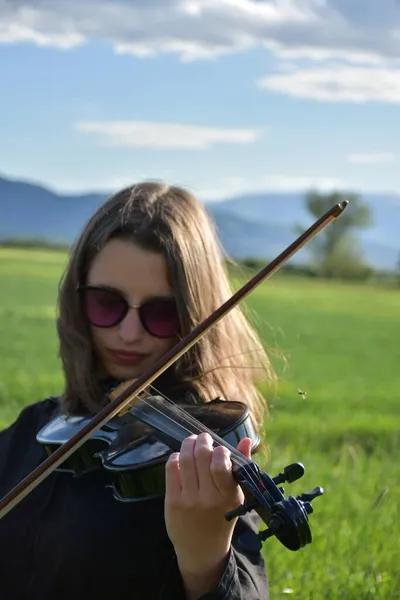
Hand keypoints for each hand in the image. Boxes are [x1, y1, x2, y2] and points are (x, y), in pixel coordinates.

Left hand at [164, 432, 251, 597]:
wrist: (202, 549)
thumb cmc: (221, 517)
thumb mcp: (236, 496)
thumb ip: (242, 467)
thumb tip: (245, 440)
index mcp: (229, 496)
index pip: (221, 465)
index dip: (219, 450)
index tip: (220, 449)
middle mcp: (208, 498)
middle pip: (201, 457)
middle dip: (202, 441)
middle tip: (203, 438)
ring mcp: (189, 500)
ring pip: (185, 459)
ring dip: (188, 444)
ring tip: (191, 442)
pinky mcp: (173, 501)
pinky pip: (171, 469)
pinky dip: (175, 457)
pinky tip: (180, 458)